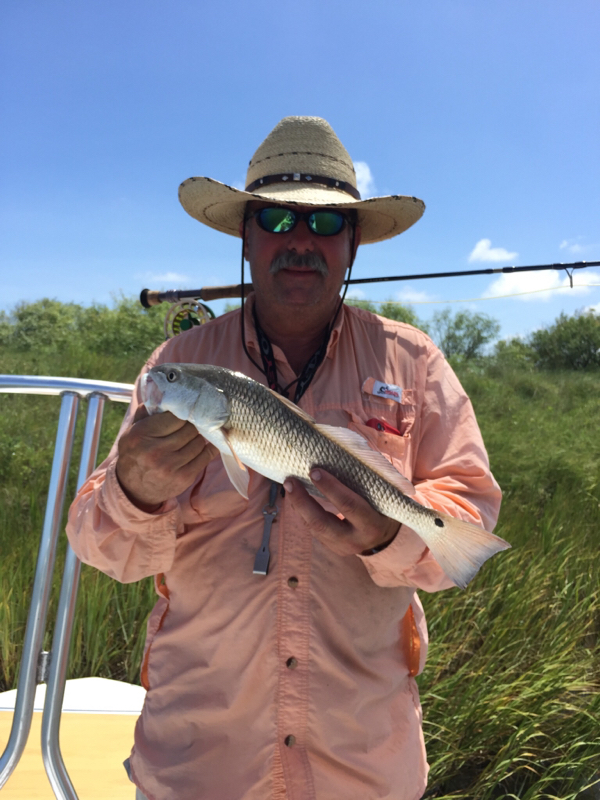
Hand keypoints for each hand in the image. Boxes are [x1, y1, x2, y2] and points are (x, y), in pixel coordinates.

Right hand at [116, 404, 217, 511]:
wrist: (134, 490)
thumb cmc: (135, 455)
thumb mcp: (131, 432)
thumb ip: (145, 413)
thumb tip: (161, 393)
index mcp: (142, 435)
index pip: (175, 416)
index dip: (183, 413)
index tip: (185, 411)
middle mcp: (156, 451)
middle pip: (189, 429)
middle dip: (192, 424)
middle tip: (192, 423)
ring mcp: (171, 466)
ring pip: (198, 442)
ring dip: (199, 437)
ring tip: (194, 435)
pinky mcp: (184, 477)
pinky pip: (205, 457)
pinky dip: (208, 448)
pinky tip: (207, 444)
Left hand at [283, 469, 399, 555]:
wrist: (385, 536)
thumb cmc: (383, 505)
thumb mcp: (382, 496)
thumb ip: (367, 479)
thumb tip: (344, 449)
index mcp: (372, 524)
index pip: (349, 505)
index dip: (331, 488)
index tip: (315, 471)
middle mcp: (356, 540)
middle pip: (323, 523)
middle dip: (303, 501)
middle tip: (290, 481)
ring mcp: (341, 547)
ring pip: (313, 528)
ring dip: (298, 505)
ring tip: (288, 484)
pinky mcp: (330, 547)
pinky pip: (313, 529)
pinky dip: (302, 510)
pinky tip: (295, 495)